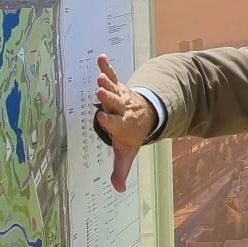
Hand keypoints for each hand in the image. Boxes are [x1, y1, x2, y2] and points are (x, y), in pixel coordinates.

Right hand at [93, 54, 155, 191]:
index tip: (102, 117)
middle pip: (115, 104)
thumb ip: (121, 169)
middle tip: (101, 92)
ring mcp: (121, 96)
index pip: (116, 124)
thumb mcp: (127, 152)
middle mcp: (122, 110)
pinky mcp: (118, 86)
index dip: (110, 121)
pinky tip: (102, 57)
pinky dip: (107, 66)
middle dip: (109, 99)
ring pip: (114, 89)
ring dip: (108, 82)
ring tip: (101, 76)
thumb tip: (120, 189)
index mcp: (123, 126)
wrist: (146, 116)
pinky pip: (113, 75)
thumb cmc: (130, 135)